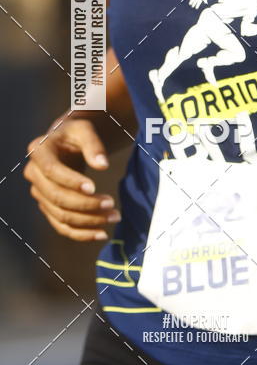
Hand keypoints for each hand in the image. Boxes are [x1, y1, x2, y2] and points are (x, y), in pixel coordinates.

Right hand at [23, 116, 119, 241]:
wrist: (68, 143)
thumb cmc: (76, 134)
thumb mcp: (85, 130)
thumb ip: (93, 145)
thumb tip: (102, 165)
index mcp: (39, 151)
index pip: (52, 171)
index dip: (71, 181)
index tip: (94, 188)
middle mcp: (33, 173)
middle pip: (56, 197)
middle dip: (85, 204)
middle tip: (112, 204)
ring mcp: (39, 193)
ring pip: (60, 215)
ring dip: (88, 221)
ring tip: (114, 217)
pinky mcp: (48, 207)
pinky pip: (62, 226)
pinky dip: (81, 234)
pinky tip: (102, 233)